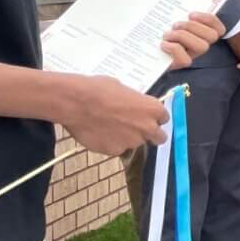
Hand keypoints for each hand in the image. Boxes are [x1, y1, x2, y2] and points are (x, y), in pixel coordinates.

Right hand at [55, 75, 169, 154]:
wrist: (75, 103)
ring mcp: (132, 141)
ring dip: (128, 138)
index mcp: (153, 109)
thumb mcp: (124, 89)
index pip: (164, 118)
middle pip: (159, 137)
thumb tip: (134, 106)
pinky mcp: (115, 151)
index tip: (147, 117)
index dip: (155, 118)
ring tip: (110, 127)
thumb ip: (136, 103)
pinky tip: (99, 132)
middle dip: (151, 135)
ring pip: (135, 143)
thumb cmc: (98, 90)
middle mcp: (147, 127)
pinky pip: (117, 148)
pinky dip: (111, 143)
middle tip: (137, 129)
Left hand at [160, 12, 227, 68]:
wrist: (142, 48)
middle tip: (176, 24)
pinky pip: (185, 60)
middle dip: (193, 27)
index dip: (209, 19)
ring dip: (184, 36)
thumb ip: (176, 9)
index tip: (191, 14)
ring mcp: (191, 54)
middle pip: (212, 36)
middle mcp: (200, 44)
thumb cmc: (158, 29)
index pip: (218, 28)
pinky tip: (164, 44)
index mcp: (201, 32)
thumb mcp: (169, 17)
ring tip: (168, 33)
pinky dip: (174, 49)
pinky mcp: (179, 63)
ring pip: (202, 47)